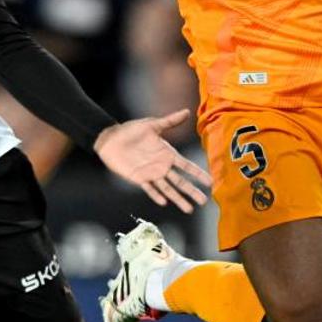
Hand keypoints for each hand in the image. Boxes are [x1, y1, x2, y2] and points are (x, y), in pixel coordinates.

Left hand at [94, 109, 212, 212]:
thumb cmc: (131, 130)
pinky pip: (149, 189)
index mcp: (167, 154)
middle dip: (192, 191)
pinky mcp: (139, 178)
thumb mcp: (152, 125)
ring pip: (168, 189)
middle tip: (204, 201)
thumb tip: (187, 111)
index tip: (210, 182)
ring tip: (189, 209)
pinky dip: (156, 195)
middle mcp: (162, 166)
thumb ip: (170, 121)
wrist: (111, 139)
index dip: (198, 174)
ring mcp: (151, 174)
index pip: (187, 166)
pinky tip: (164, 202)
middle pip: (180, 182)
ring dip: (178, 199)